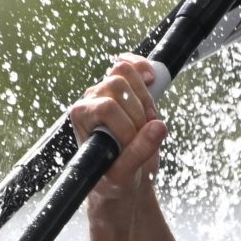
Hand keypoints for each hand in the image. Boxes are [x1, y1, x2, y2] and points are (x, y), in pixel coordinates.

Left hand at [68, 54, 168, 197]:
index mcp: (82, 117)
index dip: (128, 125)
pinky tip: (151, 79)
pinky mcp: (124, 86)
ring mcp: (106, 90)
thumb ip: (139, 152)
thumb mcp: (125, 174)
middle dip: (137, 111)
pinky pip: (130, 63)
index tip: (132, 145)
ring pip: (126, 72)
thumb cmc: (115, 177)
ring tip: (147, 121)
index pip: (108, 107)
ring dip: (144, 98)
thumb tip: (158, 127)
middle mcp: (91, 99)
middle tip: (143, 133)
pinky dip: (143, 67)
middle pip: (117, 85)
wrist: (123, 175)